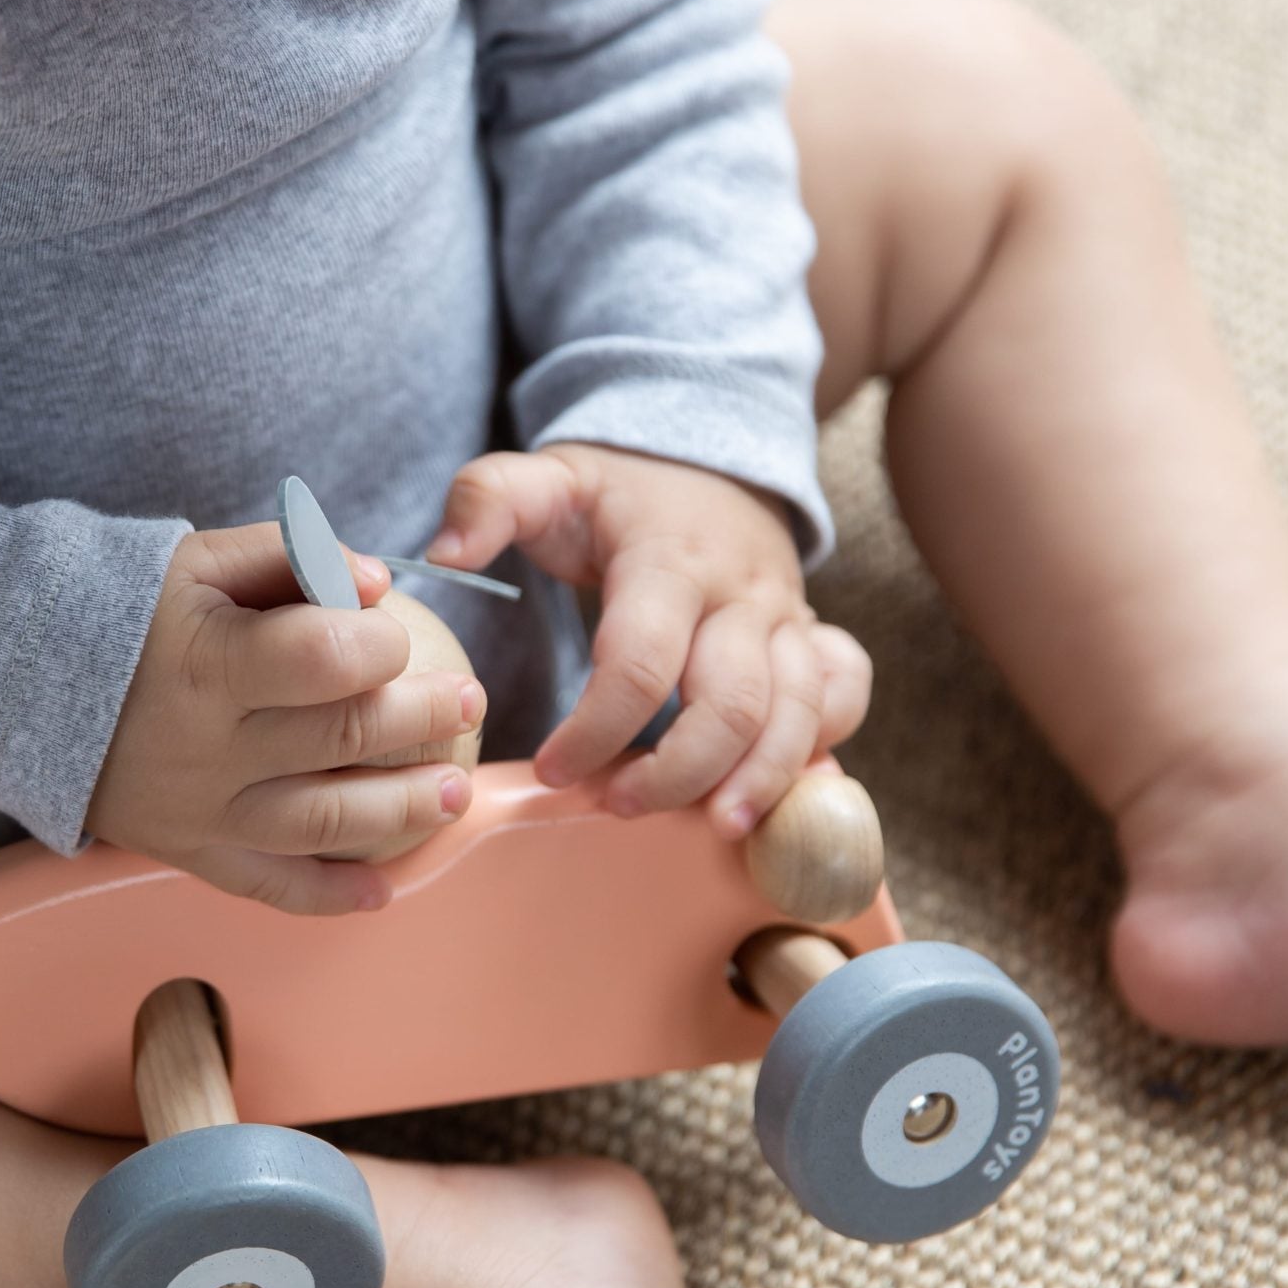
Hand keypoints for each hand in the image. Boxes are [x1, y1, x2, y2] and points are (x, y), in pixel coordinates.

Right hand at [85, 522, 487, 914]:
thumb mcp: (193, 560)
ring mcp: (200, 810)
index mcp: (207, 661)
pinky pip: (268, 887)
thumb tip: (378, 582)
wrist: (18, 682)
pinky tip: (383, 893)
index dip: (379, 644)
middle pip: (341, 740)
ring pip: (323, 825)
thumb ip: (287, 558)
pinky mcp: (189, 851)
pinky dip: (329, 898)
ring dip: (404, 811)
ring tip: (455, 790)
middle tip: (469, 699)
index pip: (324, 659)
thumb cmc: (121, 608)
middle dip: (422, 717)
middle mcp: (207, 747)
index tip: (394, 631)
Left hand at [428, 442, 870, 837]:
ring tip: (715, 829)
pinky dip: (823, 746)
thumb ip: (488, 501)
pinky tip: (787, 793)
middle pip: (731, 704)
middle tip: (615, 806)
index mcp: (669, 560)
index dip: (595, 729)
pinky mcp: (812, 637)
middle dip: (677, 772)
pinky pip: (843, 695)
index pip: (640, 663)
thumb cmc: (618, 491)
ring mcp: (787, 617)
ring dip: (761, 779)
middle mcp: (742, 594)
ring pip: (799, 712)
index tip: (549, 770)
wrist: (708, 459)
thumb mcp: (550, 477)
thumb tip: (443, 554)